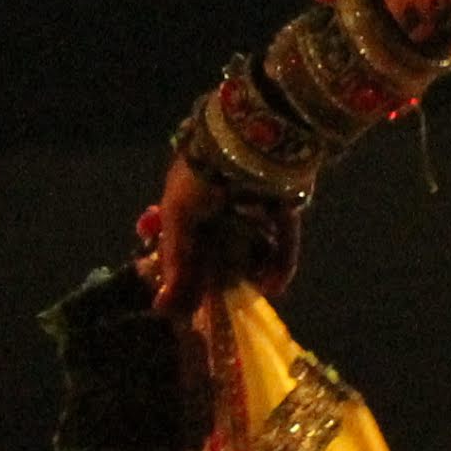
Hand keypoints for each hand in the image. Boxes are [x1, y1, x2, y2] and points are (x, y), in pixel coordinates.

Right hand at [141, 155, 299, 318]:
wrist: (246, 145)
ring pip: (255, 248)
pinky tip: (274, 286)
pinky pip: (285, 242)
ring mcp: (256, 208)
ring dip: (253, 272)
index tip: (185, 299)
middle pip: (223, 251)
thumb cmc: (201, 176)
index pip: (186, 246)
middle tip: (220, 305)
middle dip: (221, 277)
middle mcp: (223, 206)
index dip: (185, 272)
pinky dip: (282, 264)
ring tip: (250, 292)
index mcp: (191, 204)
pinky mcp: (286, 209)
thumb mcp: (177, 215)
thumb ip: (174, 257)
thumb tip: (164, 302)